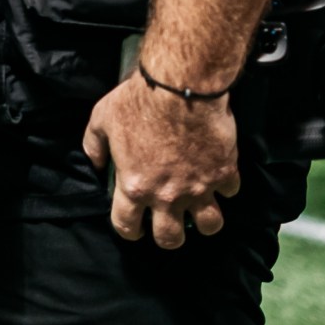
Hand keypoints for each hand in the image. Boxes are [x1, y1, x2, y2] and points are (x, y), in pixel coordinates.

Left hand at [81, 71, 241, 249]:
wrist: (180, 86)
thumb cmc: (138, 101)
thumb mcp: (101, 120)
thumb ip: (94, 146)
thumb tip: (94, 164)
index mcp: (135, 186)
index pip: (127, 226)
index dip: (129, 230)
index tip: (134, 228)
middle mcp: (167, 195)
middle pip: (170, 239)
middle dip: (168, 237)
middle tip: (169, 225)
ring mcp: (199, 187)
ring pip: (209, 225)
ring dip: (204, 221)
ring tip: (199, 212)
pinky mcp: (224, 173)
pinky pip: (230, 191)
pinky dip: (225, 186)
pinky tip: (218, 176)